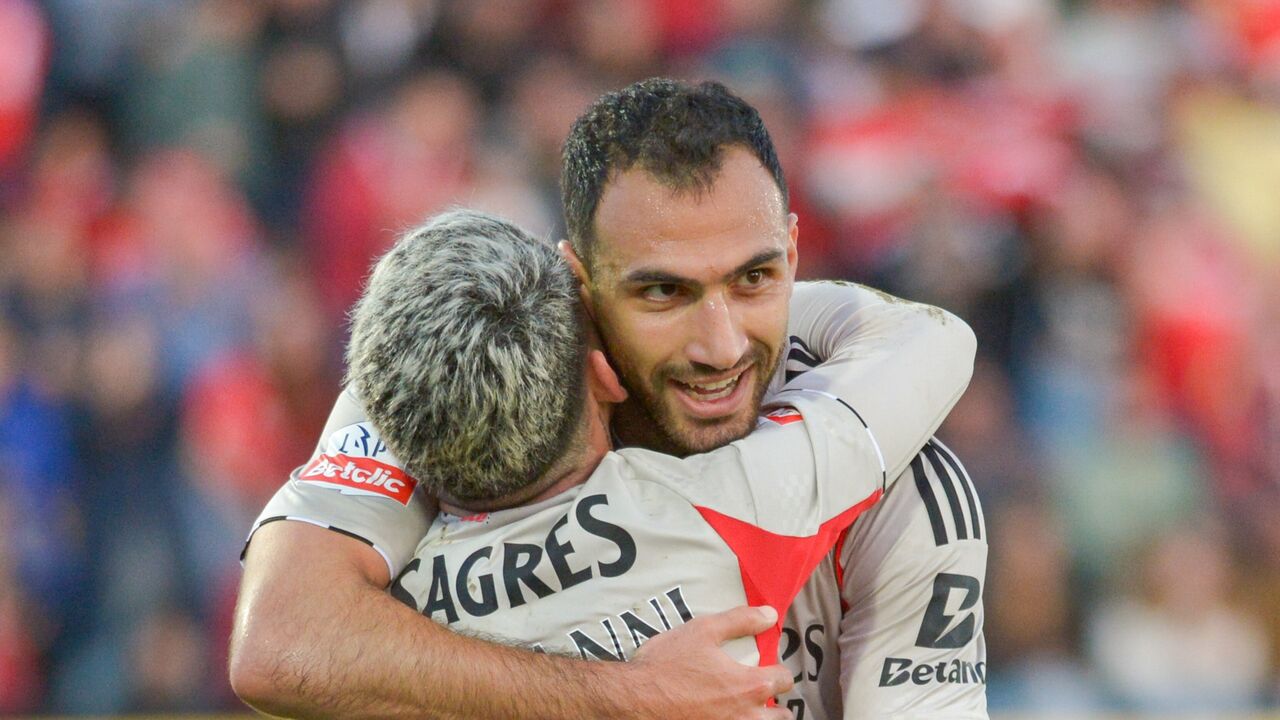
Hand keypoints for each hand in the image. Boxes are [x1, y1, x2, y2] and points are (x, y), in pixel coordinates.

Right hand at [624, 605, 794, 719]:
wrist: (634, 698)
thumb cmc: (667, 664)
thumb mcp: (703, 631)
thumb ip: (741, 620)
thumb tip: (770, 614)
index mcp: (749, 686)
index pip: (784, 680)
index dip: (778, 671)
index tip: (767, 668)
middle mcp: (746, 716)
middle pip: (781, 715)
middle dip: (774, 703)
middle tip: (758, 694)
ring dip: (760, 719)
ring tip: (743, 709)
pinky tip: (721, 717)